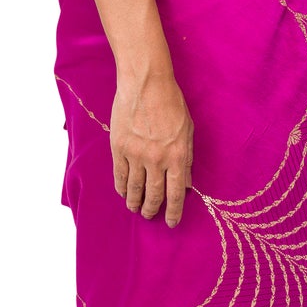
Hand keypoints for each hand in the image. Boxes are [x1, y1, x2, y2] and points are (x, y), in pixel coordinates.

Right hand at [111, 68, 194, 225]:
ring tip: (135, 208)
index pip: (176, 193)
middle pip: (153, 194)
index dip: (173, 212)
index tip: (171, 222)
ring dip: (134, 202)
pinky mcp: (118, 147)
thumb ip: (186, 158)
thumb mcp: (187, 131)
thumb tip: (187, 183)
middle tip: (149, 215)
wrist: (145, 83)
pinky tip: (123, 192)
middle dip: (152, 209)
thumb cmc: (171, 103)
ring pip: (134, 188)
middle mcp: (156, 159)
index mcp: (176, 156)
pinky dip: (121, 187)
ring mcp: (135, 154)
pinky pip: (119, 174)